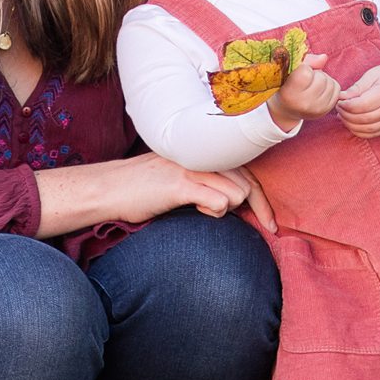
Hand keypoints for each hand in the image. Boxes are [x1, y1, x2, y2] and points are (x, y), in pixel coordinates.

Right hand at [35, 154, 274, 236]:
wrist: (108, 188)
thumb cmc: (142, 187)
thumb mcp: (180, 177)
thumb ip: (206, 181)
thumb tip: (235, 198)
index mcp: (202, 152)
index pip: (247, 170)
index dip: (263, 199)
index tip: (272, 224)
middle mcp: (200, 155)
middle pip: (248, 182)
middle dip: (257, 209)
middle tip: (262, 227)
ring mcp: (190, 168)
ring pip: (237, 191)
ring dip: (228, 209)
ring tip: (205, 210)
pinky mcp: (179, 185)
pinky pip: (218, 201)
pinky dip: (216, 211)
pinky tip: (200, 210)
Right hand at [270, 52, 339, 128]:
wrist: (286, 109)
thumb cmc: (287, 85)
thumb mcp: (290, 71)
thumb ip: (306, 61)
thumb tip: (324, 57)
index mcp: (289, 93)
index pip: (306, 73)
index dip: (304, 68)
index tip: (298, 73)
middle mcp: (303, 104)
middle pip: (321, 78)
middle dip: (315, 74)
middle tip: (306, 79)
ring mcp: (316, 109)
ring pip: (331, 83)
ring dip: (324, 79)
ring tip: (313, 84)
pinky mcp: (325, 111)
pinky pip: (337, 91)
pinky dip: (330, 86)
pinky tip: (320, 89)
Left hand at [334, 63, 379, 139]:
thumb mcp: (372, 75)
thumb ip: (356, 88)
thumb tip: (341, 98)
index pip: (362, 105)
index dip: (347, 106)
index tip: (339, 101)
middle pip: (363, 119)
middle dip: (346, 115)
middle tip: (338, 107)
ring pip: (366, 129)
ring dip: (350, 124)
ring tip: (343, 115)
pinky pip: (371, 134)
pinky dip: (358, 131)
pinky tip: (351, 122)